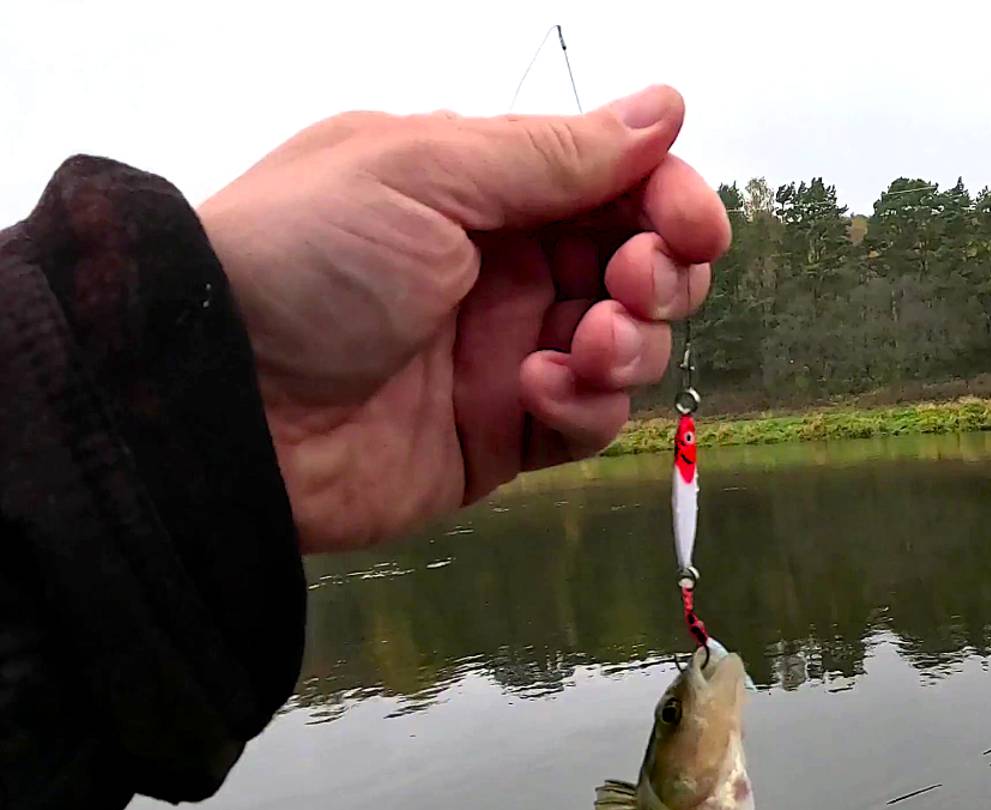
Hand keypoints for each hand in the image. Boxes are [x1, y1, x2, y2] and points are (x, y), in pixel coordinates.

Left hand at [198, 86, 730, 552]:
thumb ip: (555, 153)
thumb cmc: (302, 260)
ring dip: (631, 341)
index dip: (670, 200)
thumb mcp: (427, 174)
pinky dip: (585, 405)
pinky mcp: (502, 435)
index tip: (687, 227)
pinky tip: (535, 392)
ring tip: (583, 344)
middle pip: (640, 263)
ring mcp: (506, 352)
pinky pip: (589, 421)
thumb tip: (665, 107)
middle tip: (629, 284)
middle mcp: (504, 266)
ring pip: (630, 345)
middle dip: (661, 273)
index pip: (616, 183)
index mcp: (483, 188)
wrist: (217, 402)